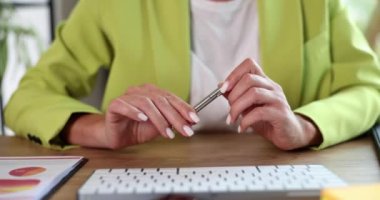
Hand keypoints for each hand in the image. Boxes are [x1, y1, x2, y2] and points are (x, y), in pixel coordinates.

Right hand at [63, 84, 198, 148]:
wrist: (117, 136)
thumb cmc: (137, 129)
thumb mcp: (159, 127)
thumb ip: (171, 122)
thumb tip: (190, 122)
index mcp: (153, 93)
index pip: (171, 98)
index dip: (184, 108)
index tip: (194, 120)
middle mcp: (141, 92)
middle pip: (161, 100)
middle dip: (176, 117)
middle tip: (185, 130)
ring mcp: (127, 96)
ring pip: (146, 103)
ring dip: (159, 120)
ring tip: (167, 133)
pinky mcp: (115, 104)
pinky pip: (125, 105)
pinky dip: (135, 112)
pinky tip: (143, 119)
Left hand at [221, 59, 321, 149]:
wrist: (289, 134)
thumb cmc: (267, 120)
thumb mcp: (248, 107)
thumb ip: (236, 96)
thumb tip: (221, 85)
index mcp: (264, 82)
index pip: (249, 64)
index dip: (234, 74)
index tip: (222, 89)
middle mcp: (272, 87)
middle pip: (249, 79)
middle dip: (233, 94)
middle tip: (229, 110)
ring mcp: (278, 99)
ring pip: (254, 93)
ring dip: (237, 107)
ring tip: (232, 119)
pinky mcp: (281, 114)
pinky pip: (260, 112)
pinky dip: (246, 121)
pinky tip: (242, 128)